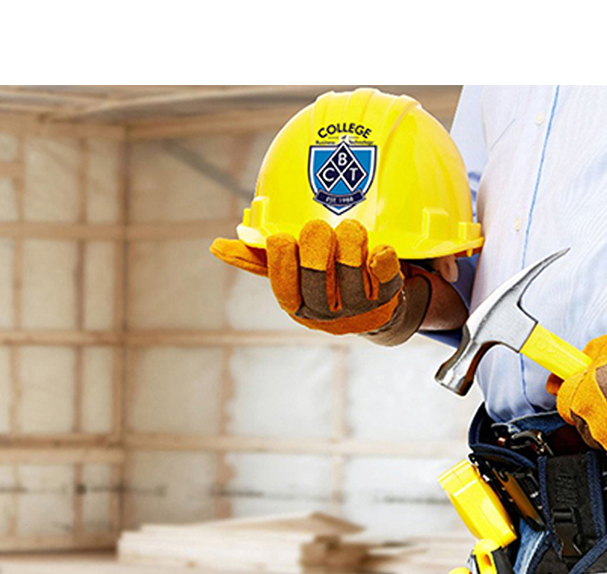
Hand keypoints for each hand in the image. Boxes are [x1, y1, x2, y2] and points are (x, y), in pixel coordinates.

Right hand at [211, 219, 429, 341]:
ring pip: (351, 269)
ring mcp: (360, 308)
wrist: (379, 308)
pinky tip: (380, 249)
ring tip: (350, 228)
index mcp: (299, 306)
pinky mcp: (390, 299)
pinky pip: (386, 276)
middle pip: (316, 276)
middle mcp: (327, 313)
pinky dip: (382, 258)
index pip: (284, 287)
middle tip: (318, 227)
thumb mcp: (294, 274)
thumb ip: (259, 259)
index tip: (282, 237)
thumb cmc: (328, 282)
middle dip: (316, 244)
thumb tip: (216, 247)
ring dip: (349, 240)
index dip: (282, 261)